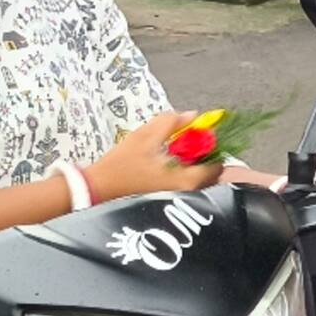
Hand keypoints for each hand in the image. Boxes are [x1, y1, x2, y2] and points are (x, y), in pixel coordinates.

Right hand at [87, 111, 222, 200]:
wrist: (98, 188)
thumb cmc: (120, 164)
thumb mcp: (145, 136)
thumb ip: (171, 123)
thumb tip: (192, 115)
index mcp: (185, 180)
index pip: (217, 164)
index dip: (212, 144)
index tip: (202, 133)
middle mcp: (186, 193)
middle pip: (210, 173)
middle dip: (204, 154)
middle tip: (190, 140)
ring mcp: (177, 199)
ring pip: (199, 179)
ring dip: (195, 162)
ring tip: (177, 150)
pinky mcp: (169, 200)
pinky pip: (187, 183)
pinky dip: (185, 171)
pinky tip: (168, 161)